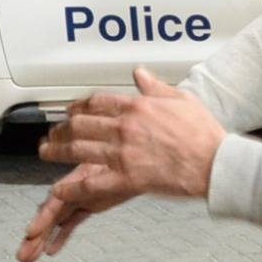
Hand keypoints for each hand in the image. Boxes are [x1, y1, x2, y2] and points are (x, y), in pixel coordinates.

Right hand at [17, 163, 132, 261]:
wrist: (134, 158)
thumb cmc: (122, 157)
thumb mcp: (105, 168)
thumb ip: (86, 181)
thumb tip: (57, 190)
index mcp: (76, 180)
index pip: (55, 203)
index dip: (42, 218)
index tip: (30, 233)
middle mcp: (73, 190)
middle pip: (50, 216)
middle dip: (36, 236)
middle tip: (22, 255)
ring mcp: (79, 198)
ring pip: (56, 222)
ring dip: (42, 239)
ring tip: (28, 258)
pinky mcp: (86, 205)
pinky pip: (70, 223)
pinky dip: (61, 236)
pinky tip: (51, 250)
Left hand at [36, 66, 224, 198]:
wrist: (215, 162)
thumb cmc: (203, 134)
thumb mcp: (182, 99)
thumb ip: (155, 86)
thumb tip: (140, 73)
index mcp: (138, 107)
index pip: (98, 102)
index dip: (79, 105)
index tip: (72, 110)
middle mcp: (125, 127)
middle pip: (81, 124)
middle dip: (61, 128)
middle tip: (53, 133)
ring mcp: (123, 153)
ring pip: (78, 150)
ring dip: (56, 151)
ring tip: (46, 152)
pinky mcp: (127, 178)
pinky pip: (91, 183)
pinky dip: (71, 187)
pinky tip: (59, 188)